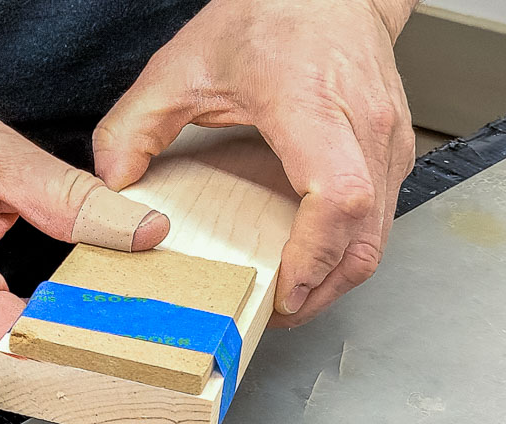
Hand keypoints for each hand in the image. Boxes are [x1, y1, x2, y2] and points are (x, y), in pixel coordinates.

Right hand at [0, 90, 168, 377]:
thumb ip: (73, 200)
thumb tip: (141, 231)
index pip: (17, 346)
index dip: (78, 344)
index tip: (126, 333)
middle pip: (10, 364)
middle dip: (68, 345)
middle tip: (119, 319)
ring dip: (38, 344)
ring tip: (77, 310)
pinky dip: (6, 338)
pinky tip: (31, 310)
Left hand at [93, 0, 416, 326]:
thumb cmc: (274, 13)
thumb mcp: (184, 63)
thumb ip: (136, 125)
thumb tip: (113, 183)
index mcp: (313, 107)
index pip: (336, 197)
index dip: (313, 256)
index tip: (282, 290)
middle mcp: (364, 129)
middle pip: (366, 238)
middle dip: (322, 289)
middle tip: (276, 311)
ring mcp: (389, 143)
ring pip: (379, 237)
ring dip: (336, 276)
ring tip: (290, 292)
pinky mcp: (393, 151)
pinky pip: (379, 218)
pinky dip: (347, 249)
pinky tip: (311, 254)